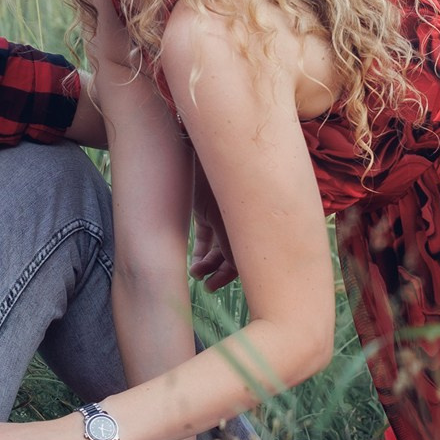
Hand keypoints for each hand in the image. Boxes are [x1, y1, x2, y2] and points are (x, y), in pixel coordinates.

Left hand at [190, 162, 238, 290]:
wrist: (198, 152)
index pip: (243, 256)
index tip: (212, 286)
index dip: (229, 275)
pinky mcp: (206, 211)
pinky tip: (193, 262)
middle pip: (231, 254)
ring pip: (217, 247)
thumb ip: (232, 241)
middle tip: (206, 286)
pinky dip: (201, 250)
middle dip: (218, 272)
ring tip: (195, 273)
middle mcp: (236, 222)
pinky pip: (206, 236)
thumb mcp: (225, 214)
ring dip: (207, 263)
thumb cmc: (216, 180)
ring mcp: (221, 216)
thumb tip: (233, 268)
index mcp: (246, 223)